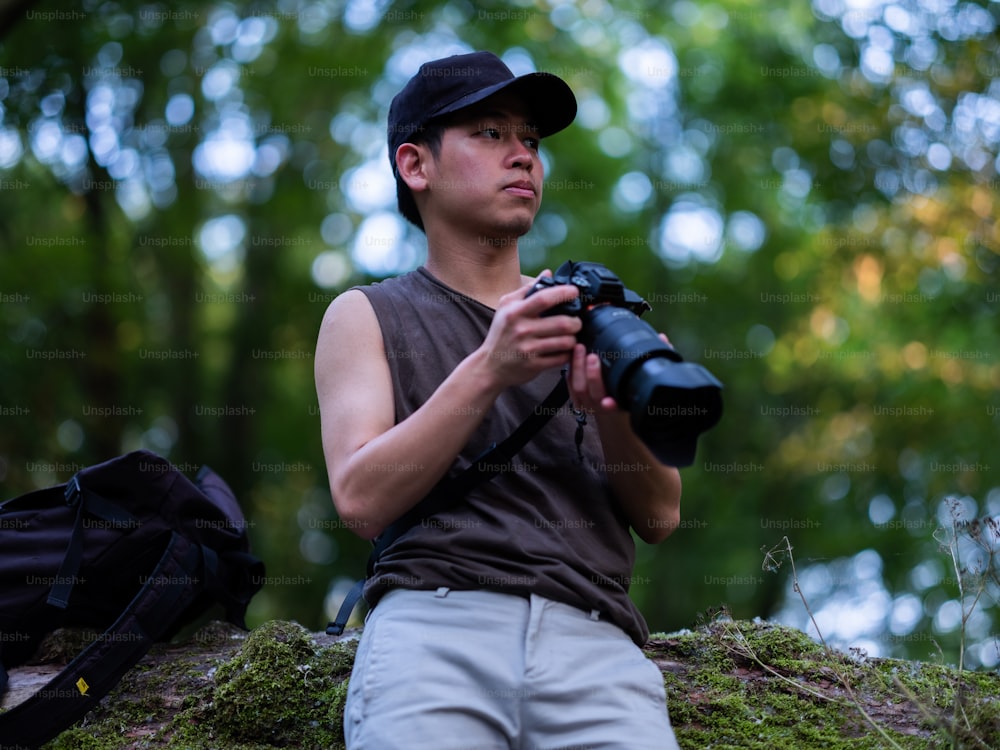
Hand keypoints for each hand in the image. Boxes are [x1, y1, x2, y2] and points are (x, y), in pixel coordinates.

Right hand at [477, 271, 582, 388]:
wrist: (489, 366)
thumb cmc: (500, 334)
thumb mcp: (506, 307)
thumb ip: (527, 290)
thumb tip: (548, 273)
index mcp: (515, 312)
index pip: (544, 298)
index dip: (563, 293)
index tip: (575, 292)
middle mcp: (522, 330)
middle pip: (562, 323)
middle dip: (576, 322)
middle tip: (576, 321)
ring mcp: (528, 349)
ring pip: (565, 342)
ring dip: (573, 338)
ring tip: (570, 336)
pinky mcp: (534, 365)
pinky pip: (561, 358)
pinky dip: (568, 353)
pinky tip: (564, 350)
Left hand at [568, 332, 672, 414]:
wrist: (612, 400)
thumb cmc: (627, 385)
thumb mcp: (641, 374)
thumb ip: (652, 358)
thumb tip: (663, 339)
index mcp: (620, 404)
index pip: (615, 406)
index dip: (611, 405)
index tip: (609, 402)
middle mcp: (602, 407)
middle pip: (592, 392)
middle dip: (591, 374)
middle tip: (592, 355)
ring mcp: (588, 404)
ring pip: (578, 387)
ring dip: (577, 367)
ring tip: (580, 348)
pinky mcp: (576, 399)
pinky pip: (568, 385)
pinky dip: (569, 369)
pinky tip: (572, 356)